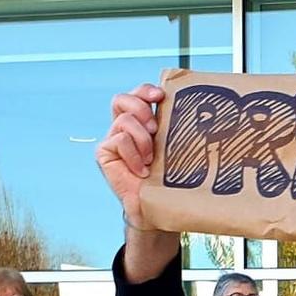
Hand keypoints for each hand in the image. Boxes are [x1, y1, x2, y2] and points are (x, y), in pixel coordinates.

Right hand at [96, 84, 165, 229]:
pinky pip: (119, 140)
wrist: (154, 205)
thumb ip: (172, 128)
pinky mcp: (105, 152)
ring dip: (143, 140)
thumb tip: (190, 109)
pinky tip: (141, 170)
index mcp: (142, 122)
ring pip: (124, 121)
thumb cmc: (167, 178)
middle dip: (141, 108)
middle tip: (155, 128)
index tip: (160, 96)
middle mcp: (124, 127)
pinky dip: (134, 155)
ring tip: (151, 159)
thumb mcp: (173, 147)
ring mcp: (113, 138)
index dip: (145, 90)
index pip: (137, 95)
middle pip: (122, 99)